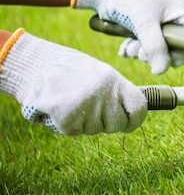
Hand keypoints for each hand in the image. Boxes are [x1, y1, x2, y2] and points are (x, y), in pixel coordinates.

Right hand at [0, 30, 146, 135]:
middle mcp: (104, 92)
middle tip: (89, 110)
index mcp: (114, 80)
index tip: (128, 125)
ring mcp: (87, 105)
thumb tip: (131, 115)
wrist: (35, 63)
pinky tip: (58, 107)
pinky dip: (64, 124)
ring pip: (94, 130)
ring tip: (71, 101)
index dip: (135, 120)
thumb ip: (115, 92)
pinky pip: (73, 131)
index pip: (139, 107)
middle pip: (117, 124)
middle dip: (105, 124)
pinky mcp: (67, 116)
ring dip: (82, 122)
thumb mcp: (99, 74)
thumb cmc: (69, 70)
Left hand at [73, 0, 183, 73]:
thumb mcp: (143, 22)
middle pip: (173, 46)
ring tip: (128, 47)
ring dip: (140, 52)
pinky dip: (133, 49)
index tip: (168, 61)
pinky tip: (123, 47)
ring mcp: (156, 22)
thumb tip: (161, 71)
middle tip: (140, 52)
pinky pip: (143, 45)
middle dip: (154, 53)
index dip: (183, 52)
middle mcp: (170, 16)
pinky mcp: (141, 26)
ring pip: (155, 48)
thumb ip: (155, 46)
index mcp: (179, 10)